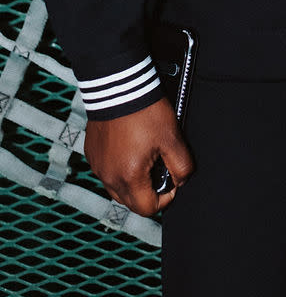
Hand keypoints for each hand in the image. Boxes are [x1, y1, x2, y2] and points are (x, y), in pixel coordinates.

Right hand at [84, 98, 193, 215]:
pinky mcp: (92, 154)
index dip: (165, 199)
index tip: (172, 180)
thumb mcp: (172, 138)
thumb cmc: (146, 112)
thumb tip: (180, 181)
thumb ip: (182, 166)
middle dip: (148, 192)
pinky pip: (106, 172)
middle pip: (131, 202)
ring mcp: (98, 166)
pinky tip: (129, 148)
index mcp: (129, 177)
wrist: (119, 87)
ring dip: (132, 182)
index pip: (147, 209)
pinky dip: (119, 168)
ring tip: (145, 157)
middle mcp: (109, 177)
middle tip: (159, 168)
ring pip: (117, 189)